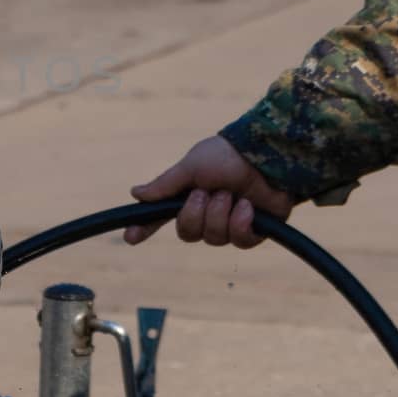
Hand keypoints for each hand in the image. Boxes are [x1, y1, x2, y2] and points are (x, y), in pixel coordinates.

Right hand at [124, 136, 293, 247]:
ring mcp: (229, 224)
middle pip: (188, 233)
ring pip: (213, 238)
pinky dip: (241, 222)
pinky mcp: (253, 232)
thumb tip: (134, 193)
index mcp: (188, 197)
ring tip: (232, 194)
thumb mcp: (191, 167)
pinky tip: (248, 206)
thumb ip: (165, 185)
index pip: (161, 218)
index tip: (130, 237)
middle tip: (209, 191)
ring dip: (221, 213)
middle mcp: (207, 213)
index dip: (145, 228)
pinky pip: (238, 241)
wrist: (267, 156)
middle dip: (197, 212)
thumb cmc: (228, 156)